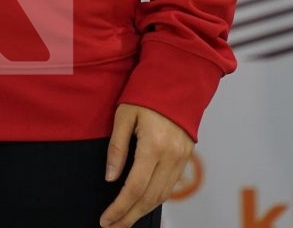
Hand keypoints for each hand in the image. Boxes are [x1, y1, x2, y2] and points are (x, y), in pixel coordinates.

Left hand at [99, 103, 192, 226]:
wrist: (178, 79)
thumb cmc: (147, 92)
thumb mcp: (124, 113)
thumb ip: (117, 146)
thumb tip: (110, 177)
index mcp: (154, 144)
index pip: (135, 187)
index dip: (119, 208)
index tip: (106, 220)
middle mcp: (171, 156)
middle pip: (149, 198)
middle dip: (129, 216)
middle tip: (112, 226)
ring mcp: (182, 158)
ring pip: (162, 196)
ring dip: (143, 211)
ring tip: (124, 219)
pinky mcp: (187, 157)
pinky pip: (171, 186)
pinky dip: (156, 198)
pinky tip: (143, 202)